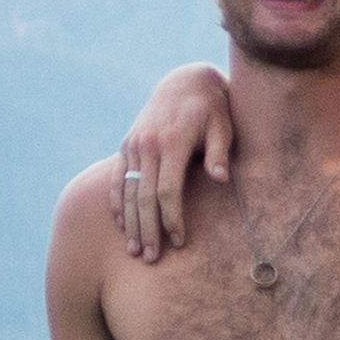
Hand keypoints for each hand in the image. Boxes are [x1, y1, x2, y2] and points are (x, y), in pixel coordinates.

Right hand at [109, 64, 234, 258]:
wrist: (186, 81)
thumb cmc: (213, 108)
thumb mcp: (223, 125)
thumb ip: (219, 152)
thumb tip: (221, 177)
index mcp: (171, 142)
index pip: (167, 190)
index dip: (171, 219)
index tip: (179, 242)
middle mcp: (147, 145)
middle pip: (143, 197)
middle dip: (148, 230)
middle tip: (151, 258)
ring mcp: (133, 145)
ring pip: (126, 192)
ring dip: (130, 223)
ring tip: (134, 250)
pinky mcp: (127, 145)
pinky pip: (116, 179)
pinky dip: (116, 203)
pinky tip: (121, 225)